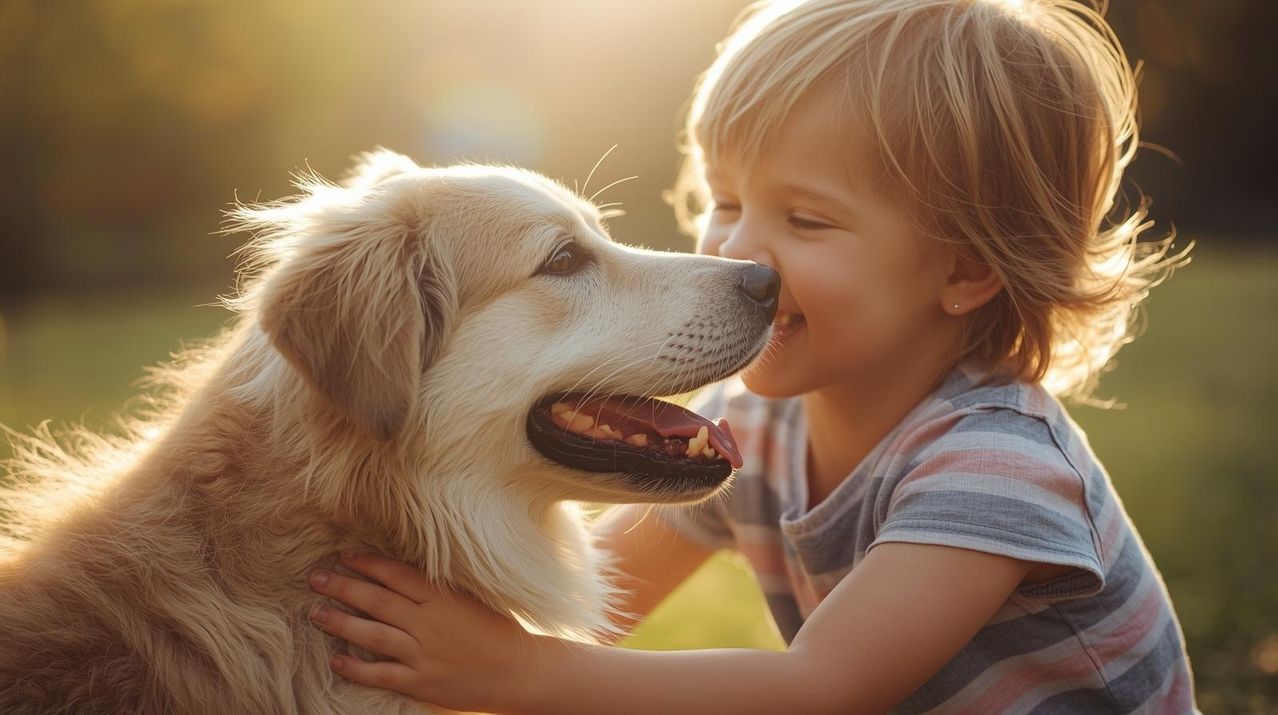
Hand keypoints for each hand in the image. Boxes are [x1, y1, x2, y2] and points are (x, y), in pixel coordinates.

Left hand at [308, 552, 540, 712]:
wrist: (519, 672)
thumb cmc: (497, 632)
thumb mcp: (470, 600)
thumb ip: (436, 590)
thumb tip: (399, 576)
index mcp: (442, 598)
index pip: (396, 574)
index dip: (367, 563)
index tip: (344, 556)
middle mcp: (429, 623)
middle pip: (376, 600)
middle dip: (342, 587)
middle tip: (315, 578)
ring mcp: (423, 654)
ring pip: (372, 635)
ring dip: (340, 622)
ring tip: (316, 613)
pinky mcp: (421, 682)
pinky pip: (380, 674)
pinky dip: (355, 667)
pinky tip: (336, 660)